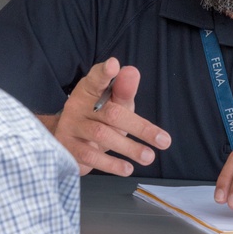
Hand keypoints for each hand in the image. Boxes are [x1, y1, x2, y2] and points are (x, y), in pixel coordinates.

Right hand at [53, 58, 170, 174]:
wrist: (69, 139)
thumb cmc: (98, 117)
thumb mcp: (114, 102)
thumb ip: (124, 90)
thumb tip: (131, 71)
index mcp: (90, 89)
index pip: (97, 78)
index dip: (105, 72)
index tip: (113, 65)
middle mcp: (77, 105)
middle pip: (111, 113)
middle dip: (140, 127)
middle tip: (164, 141)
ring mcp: (71, 126)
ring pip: (101, 135)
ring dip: (129, 147)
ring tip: (149, 157)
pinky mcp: (68, 147)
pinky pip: (90, 156)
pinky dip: (111, 164)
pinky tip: (127, 168)